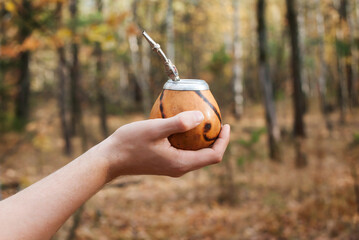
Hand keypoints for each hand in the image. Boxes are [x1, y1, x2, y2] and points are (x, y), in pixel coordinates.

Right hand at [101, 111, 229, 178]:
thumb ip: (178, 123)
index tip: (226, 124)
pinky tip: (184, 125)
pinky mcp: (166, 162)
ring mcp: (172, 167)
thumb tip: (200, 117)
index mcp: (181, 163)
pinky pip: (185, 152)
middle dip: (216, 139)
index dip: (224, 141)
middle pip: (208, 156)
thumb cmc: (130, 143)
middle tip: (216, 120)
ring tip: (203, 121)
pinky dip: (190, 140)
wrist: (110, 159)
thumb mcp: (154, 129)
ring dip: (204, 139)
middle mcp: (180, 168)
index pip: (214, 156)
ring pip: (197, 154)